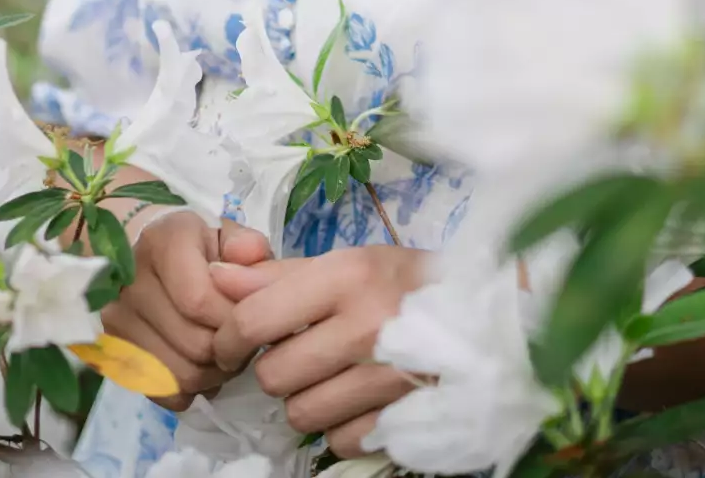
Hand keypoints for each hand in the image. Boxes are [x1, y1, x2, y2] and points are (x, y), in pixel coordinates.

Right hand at [101, 210, 271, 411]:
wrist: (139, 250)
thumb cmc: (192, 243)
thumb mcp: (224, 232)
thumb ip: (247, 244)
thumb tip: (253, 254)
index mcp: (163, 245)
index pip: (199, 301)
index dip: (233, 318)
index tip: (249, 315)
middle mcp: (132, 283)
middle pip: (194, 344)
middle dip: (230, 349)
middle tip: (243, 340)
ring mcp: (117, 321)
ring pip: (181, 375)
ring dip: (213, 374)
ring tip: (225, 353)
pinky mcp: (113, 352)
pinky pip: (162, 393)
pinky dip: (188, 389)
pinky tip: (200, 365)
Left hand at [211, 245, 428, 455]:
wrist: (488, 319)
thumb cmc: (406, 283)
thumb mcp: (349, 262)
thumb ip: (278, 274)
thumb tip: (217, 278)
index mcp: (349, 276)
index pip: (255, 318)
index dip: (231, 335)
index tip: (234, 339)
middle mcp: (366, 326)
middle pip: (273, 375)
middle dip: (279, 368)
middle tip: (302, 353)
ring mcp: (386, 379)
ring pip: (301, 414)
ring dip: (308, 399)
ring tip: (333, 376)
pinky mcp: (403, 419)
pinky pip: (338, 440)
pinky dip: (342, 426)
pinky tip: (359, 398)